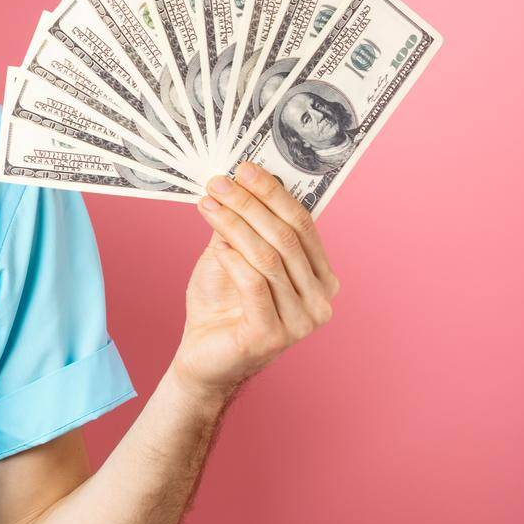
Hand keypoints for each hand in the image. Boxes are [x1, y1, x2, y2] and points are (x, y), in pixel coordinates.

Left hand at [170, 161, 339, 404]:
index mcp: (320, 277)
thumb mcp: (231, 254)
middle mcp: (320, 300)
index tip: (244, 168)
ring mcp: (301, 322)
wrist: (203, 355)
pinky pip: (255, 285)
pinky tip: (217, 246)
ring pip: (269, 258)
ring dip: (235, 225)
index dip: (273, 193)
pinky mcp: (274, 336)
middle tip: (219, 183)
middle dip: (250, 204)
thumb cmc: (221, 303)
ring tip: (208, 205)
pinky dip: (233, 260)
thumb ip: (242, 225)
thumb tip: (238, 181)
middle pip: (287, 237)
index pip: (303, 224)